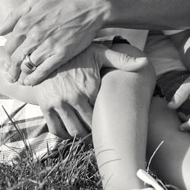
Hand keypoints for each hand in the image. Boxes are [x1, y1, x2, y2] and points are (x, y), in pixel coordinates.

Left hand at [0, 0, 106, 84]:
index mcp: (25, 23)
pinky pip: (42, 71)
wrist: (86, 10)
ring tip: (19, 80)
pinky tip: (30, 82)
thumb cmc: (60, 6)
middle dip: (10, 70)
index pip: (9, 46)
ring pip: (27, 66)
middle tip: (10, 76)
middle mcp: (34, 35)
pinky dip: (33, 79)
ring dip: (20, 76)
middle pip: (15, 59)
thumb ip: (14, 15)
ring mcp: (47, 46)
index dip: (7, 56)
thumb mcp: (34, 3)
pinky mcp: (60, 54)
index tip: (9, 62)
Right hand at [33, 43, 148, 139]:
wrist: (44, 52)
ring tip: (89, 135)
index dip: (110, 119)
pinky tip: (71, 132)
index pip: (104, 112)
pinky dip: (64, 135)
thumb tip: (145, 62)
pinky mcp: (45, 106)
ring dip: (82, 137)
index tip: (115, 122)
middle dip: (97, 132)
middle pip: (89, 126)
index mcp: (89, 87)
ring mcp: (58, 103)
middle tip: (103, 134)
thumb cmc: (76, 53)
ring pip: (73, 131)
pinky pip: (56, 129)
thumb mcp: (98, 53)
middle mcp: (73, 97)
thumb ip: (121, 59)